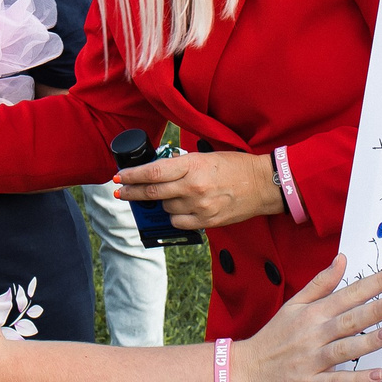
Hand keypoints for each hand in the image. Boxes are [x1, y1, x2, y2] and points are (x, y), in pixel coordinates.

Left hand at [116, 148, 284, 229]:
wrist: (262, 184)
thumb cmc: (234, 167)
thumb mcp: (204, 158)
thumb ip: (181, 166)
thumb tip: (156, 173)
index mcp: (192, 166)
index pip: (153, 172)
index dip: (132, 176)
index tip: (119, 177)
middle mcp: (193, 187)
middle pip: (153, 192)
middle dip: (132, 193)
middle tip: (121, 193)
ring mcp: (199, 207)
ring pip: (165, 208)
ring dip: (161, 203)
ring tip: (169, 196)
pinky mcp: (207, 221)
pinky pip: (178, 223)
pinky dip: (174, 217)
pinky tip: (179, 210)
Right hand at [231, 256, 381, 381]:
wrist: (248, 370)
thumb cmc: (275, 337)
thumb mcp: (294, 304)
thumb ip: (321, 283)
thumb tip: (342, 260)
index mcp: (313, 312)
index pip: (349, 294)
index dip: (374, 284)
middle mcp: (314, 334)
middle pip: (348, 319)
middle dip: (373, 310)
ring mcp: (313, 360)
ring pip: (344, 348)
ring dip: (368, 341)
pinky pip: (338, 381)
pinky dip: (357, 379)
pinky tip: (377, 375)